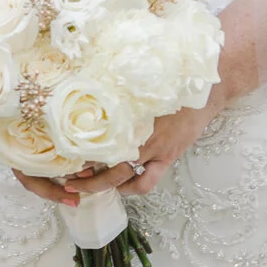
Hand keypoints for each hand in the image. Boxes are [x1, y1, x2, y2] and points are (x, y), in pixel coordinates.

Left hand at [12, 86, 225, 204]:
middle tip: (66, 177)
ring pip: (120, 175)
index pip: (92, 135)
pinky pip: (146, 182)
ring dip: (100, 184)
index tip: (57, 150)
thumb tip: (83, 81)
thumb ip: (114, 87)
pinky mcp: (168, 156)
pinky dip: (132, 188)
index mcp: (125, 112)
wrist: (209, 84)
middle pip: (100, 159)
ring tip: (83, 186)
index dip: (72, 146)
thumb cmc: (170, 78)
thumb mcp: (138, 79)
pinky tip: (121, 187)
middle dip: (81, 173)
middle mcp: (136, 132)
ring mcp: (153, 147)